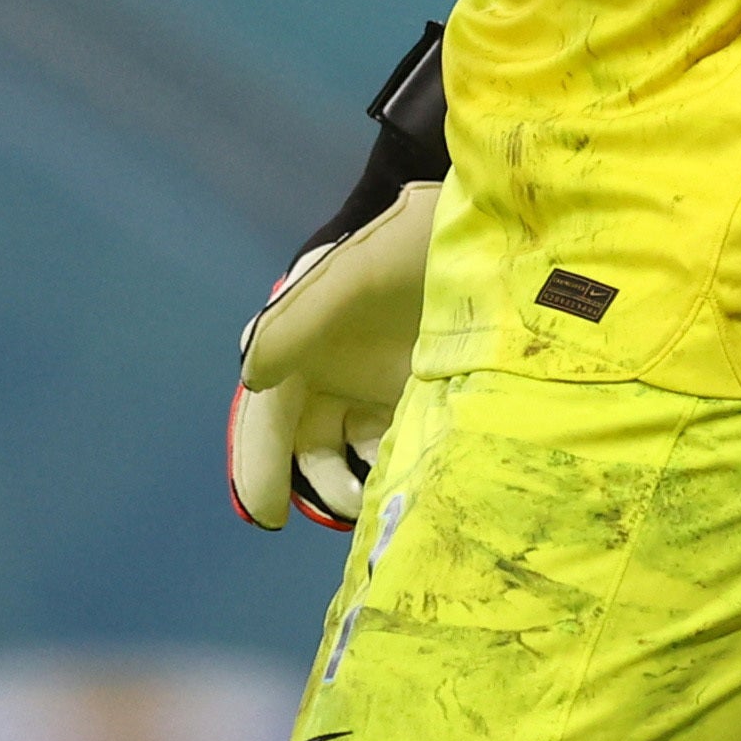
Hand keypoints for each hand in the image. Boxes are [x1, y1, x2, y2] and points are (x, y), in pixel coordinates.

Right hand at [230, 24, 448, 529]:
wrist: (488, 223)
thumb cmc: (411, 240)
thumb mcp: (354, 272)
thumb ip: (298, 320)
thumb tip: (252, 377)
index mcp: (301, 341)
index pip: (267, 417)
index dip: (258, 468)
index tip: (270, 518)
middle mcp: (331, 371)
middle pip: (307, 450)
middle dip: (321, 487)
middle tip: (356, 507)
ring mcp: (375, 386)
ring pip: (351, 458)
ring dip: (360, 488)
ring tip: (391, 501)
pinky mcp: (419, 395)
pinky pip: (397, 450)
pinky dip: (398, 475)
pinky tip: (420, 485)